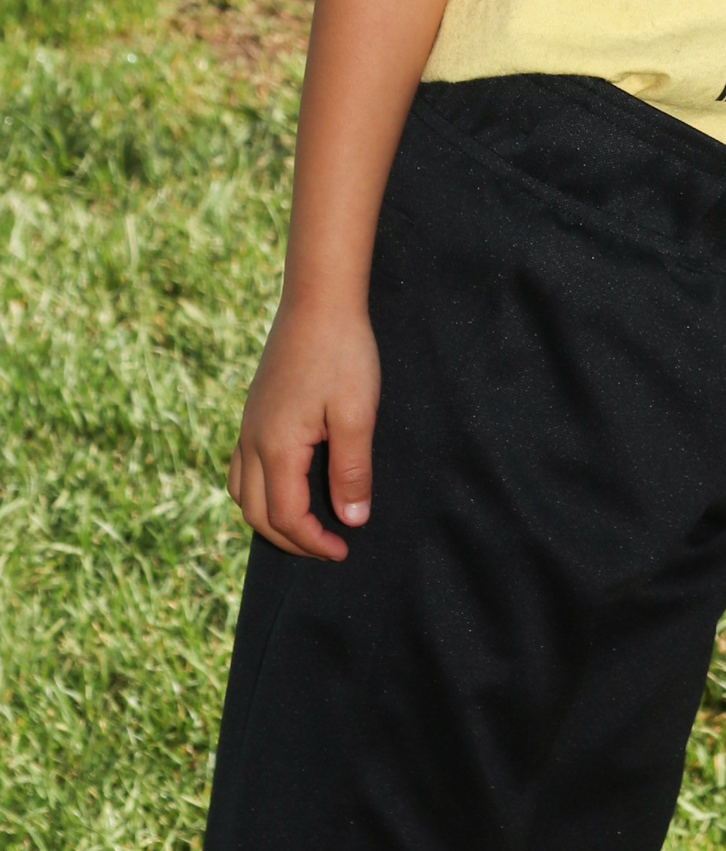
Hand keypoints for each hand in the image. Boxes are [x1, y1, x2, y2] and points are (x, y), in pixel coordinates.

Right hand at [229, 299, 381, 562]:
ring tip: (306, 525)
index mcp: (276, 447)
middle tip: (327, 547)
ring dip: (269, 519)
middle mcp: (252, 441)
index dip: (313, 542)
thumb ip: (352, 470)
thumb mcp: (357, 413)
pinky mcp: (253, 411)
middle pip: (257, 514)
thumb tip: (352, 520)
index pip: (286, 517)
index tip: (344, 550)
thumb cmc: (342, 353)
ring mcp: (248, 425)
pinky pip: (243, 468)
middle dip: (290, 540)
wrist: (318, 300)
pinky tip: (287, 484)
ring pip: (242, 493)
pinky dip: (259, 491)